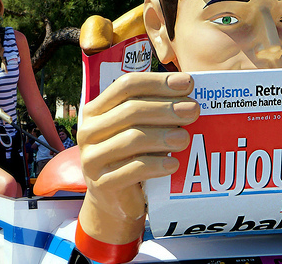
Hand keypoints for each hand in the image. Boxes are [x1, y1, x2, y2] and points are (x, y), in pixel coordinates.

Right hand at [77, 72, 199, 243]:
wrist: (114, 199)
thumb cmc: (130, 157)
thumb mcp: (134, 129)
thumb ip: (152, 111)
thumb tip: (188, 95)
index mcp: (95, 111)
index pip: (125, 86)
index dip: (157, 82)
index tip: (187, 84)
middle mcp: (89, 131)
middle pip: (130, 110)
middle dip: (166, 108)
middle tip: (193, 110)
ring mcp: (92, 158)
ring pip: (132, 139)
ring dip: (163, 136)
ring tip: (185, 138)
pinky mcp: (103, 183)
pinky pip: (134, 169)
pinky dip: (157, 165)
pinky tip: (174, 164)